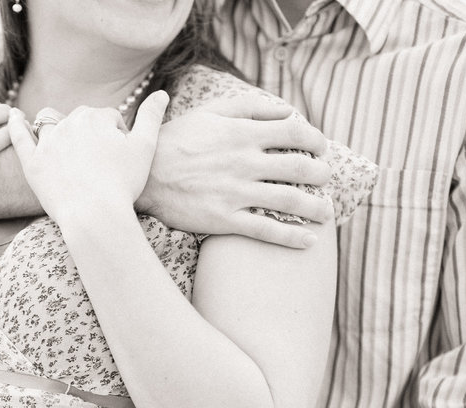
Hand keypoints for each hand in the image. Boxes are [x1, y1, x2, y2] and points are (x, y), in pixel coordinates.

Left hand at [9, 91, 169, 221]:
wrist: (95, 215)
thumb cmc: (123, 184)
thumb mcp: (145, 148)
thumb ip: (151, 117)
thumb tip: (162, 93)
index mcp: (95, 117)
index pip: (108, 119)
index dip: (117, 137)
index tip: (120, 158)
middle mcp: (68, 123)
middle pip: (80, 120)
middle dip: (90, 133)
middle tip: (100, 162)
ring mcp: (47, 143)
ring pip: (50, 124)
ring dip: (57, 127)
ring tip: (64, 142)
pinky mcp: (32, 164)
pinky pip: (20, 138)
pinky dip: (15, 125)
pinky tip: (13, 115)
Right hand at [144, 95, 333, 247]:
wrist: (140, 176)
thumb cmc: (174, 140)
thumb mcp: (209, 112)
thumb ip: (249, 107)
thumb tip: (287, 111)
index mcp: (242, 133)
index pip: (294, 132)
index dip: (315, 139)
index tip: (321, 147)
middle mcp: (244, 162)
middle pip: (299, 167)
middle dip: (321, 174)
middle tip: (325, 179)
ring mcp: (235, 192)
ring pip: (290, 200)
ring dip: (316, 206)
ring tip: (325, 211)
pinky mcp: (224, 219)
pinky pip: (266, 230)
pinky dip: (292, 236)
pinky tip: (308, 240)